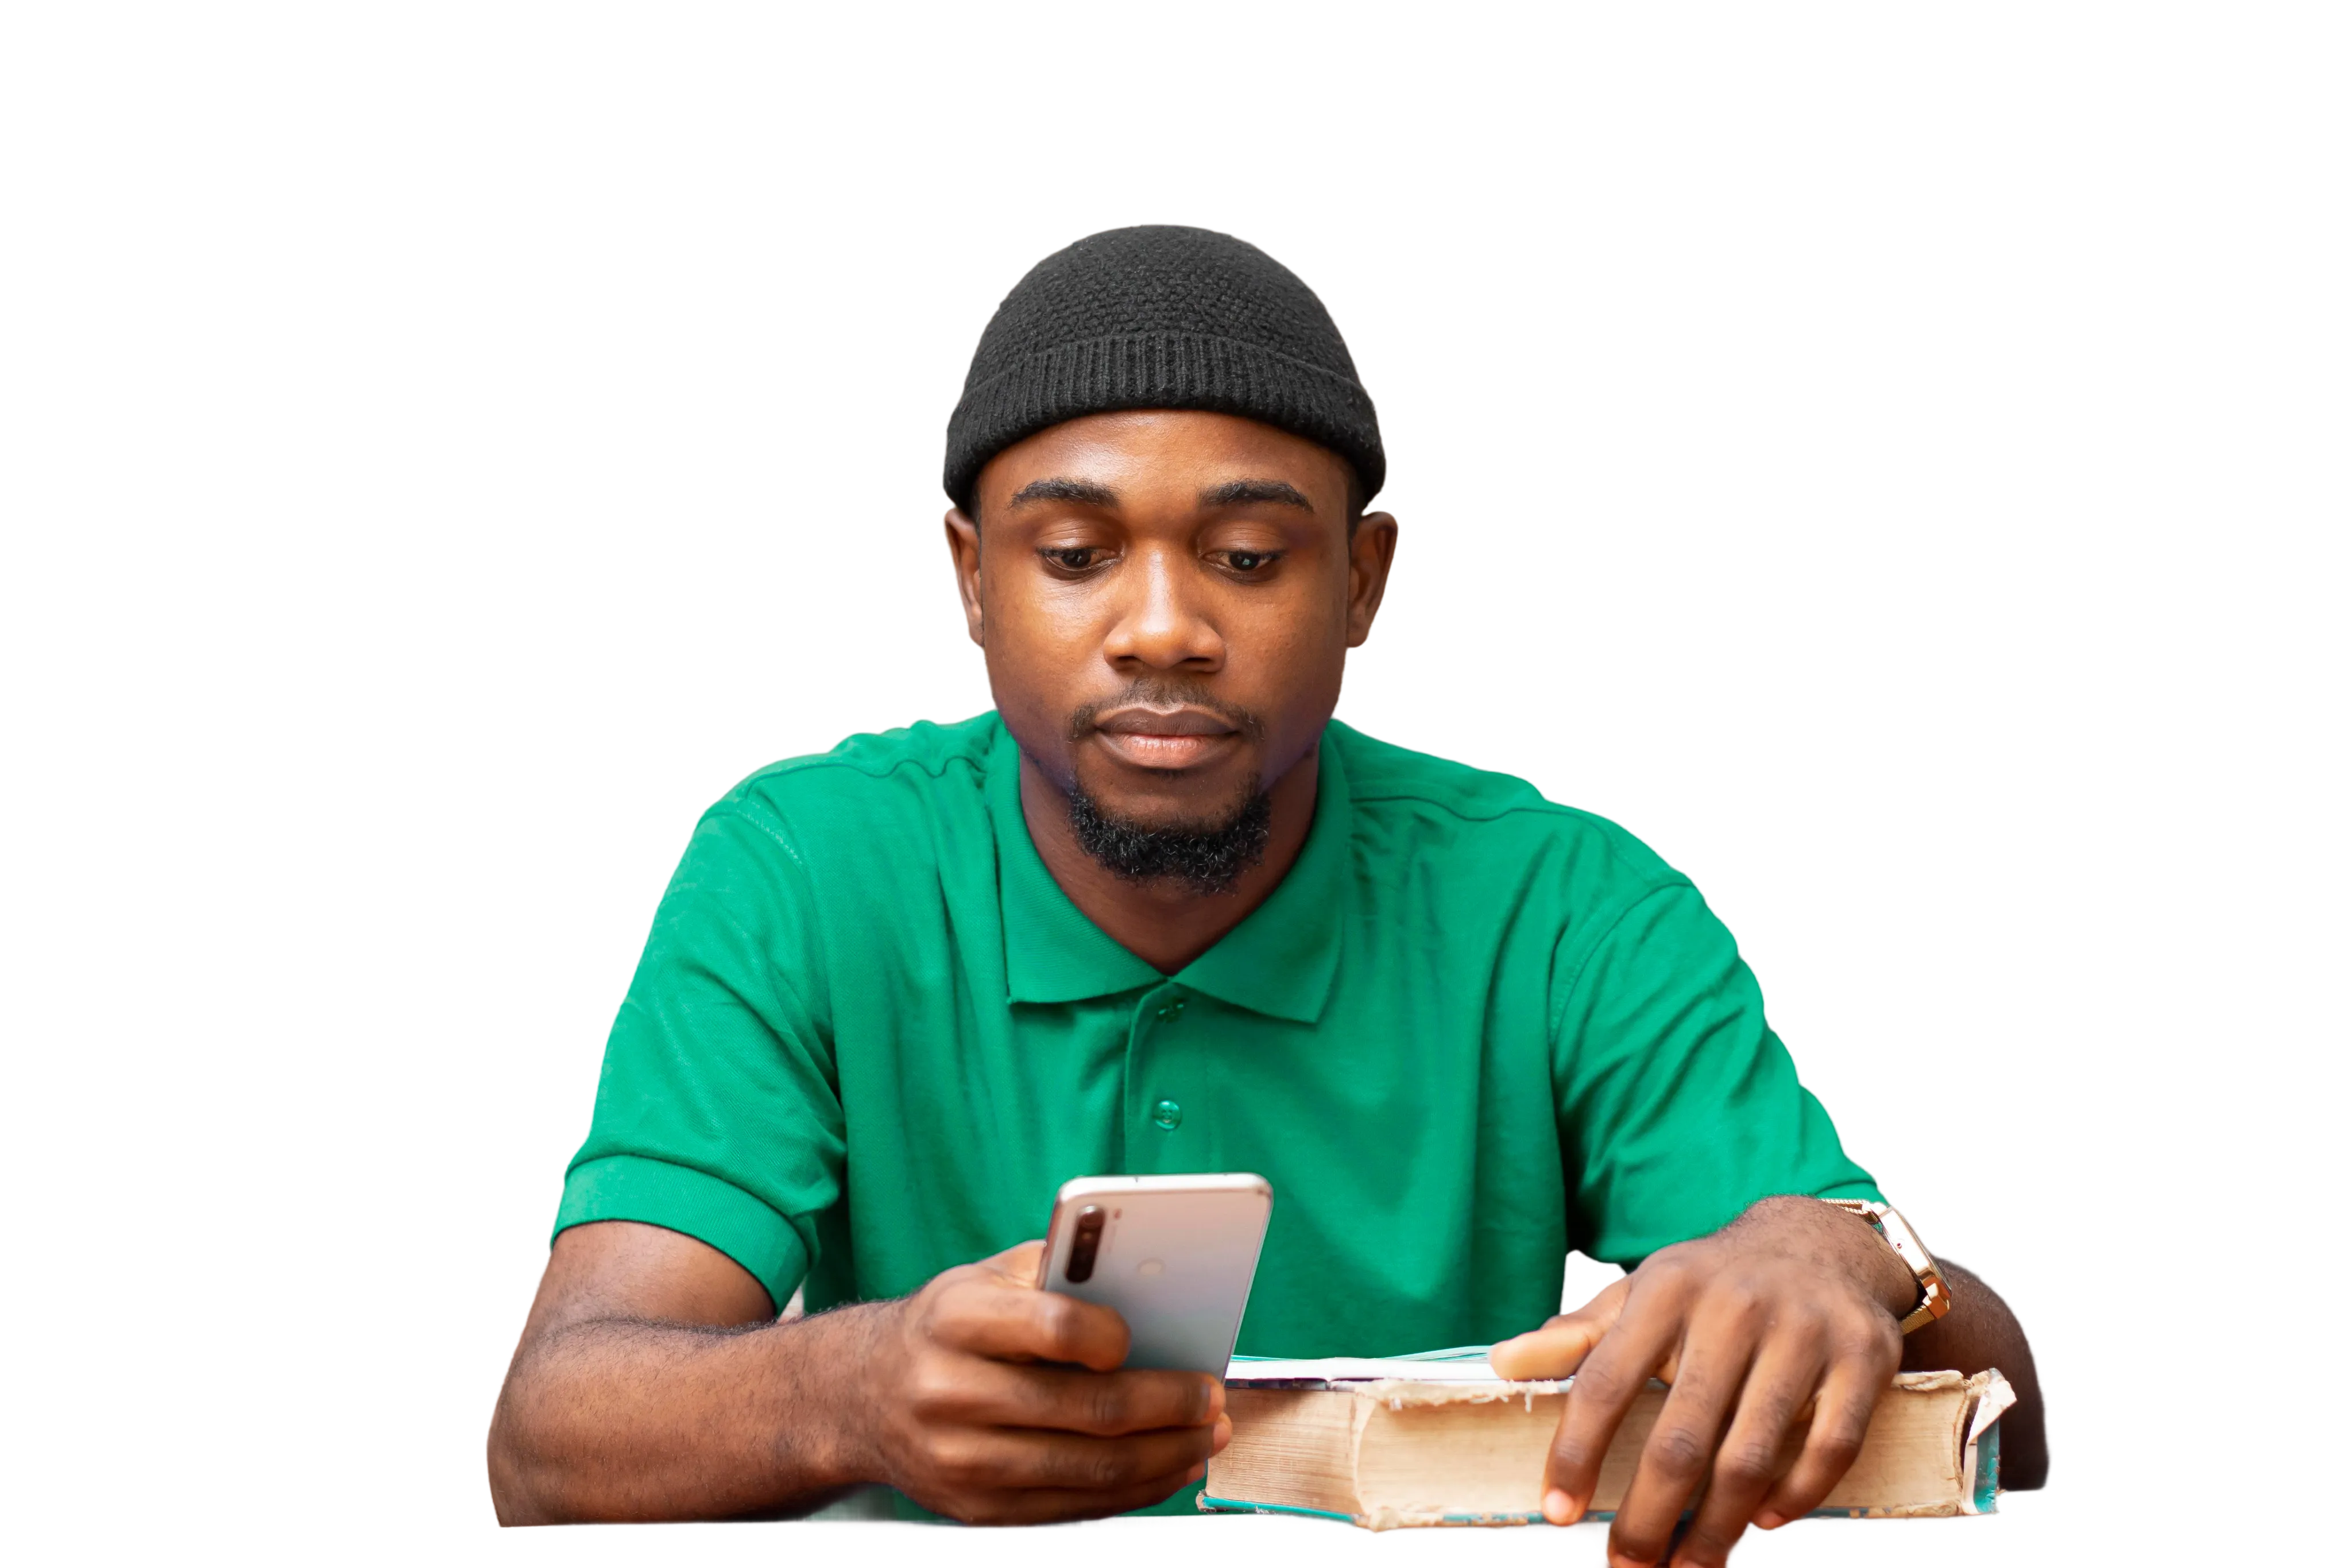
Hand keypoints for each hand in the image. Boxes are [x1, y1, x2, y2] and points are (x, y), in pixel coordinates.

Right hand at [855, 1240, 1231, 1525]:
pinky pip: (1074, 1507)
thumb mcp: (982, 1278)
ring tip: (1207, 1436)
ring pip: (1090, 1469)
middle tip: (1212, 1398)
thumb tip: (1147, 1283)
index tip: (1146, 1337)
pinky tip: (1166, 1468)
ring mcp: (962, 1460)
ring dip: (1166, 1456)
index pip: (1053, 1327)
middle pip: (1086, 1409)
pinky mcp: (976, 1509)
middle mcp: (951, 1391)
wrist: (863, 1397)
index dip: (1111, 1335)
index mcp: (956, 1319)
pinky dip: (1133, 1491)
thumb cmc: (947, 1327)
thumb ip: (1054, 1274)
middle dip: (1168, 1406)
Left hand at [1487, 1198, 1912, 1566]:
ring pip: (1750, 1458)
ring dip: (1716, 1530)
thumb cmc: (1712, 1284)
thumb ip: (1578, 1336)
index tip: (1558, 1512)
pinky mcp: (1863, 1357)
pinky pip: (1829, 1449)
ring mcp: (1803, 1331)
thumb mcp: (1643, 1292)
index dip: (1577, 1453)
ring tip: (1690, 1566)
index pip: (1605, 1382)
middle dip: (1648, 1519)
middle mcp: (1732, 1306)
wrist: (1820, 1241)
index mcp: (1665, 1289)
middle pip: (1680, 1440)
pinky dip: (1795, 1498)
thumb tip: (1501, 1364)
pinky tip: (1764, 1526)